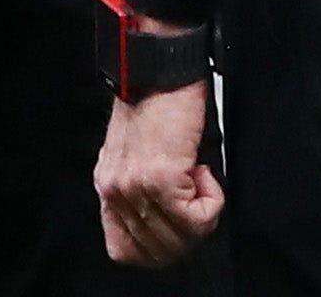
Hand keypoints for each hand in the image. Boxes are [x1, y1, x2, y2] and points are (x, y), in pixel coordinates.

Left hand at [95, 77, 224, 266]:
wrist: (161, 67)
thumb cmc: (159, 102)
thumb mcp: (140, 155)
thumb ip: (145, 192)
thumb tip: (179, 226)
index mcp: (108, 186)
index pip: (124, 251)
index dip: (161, 248)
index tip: (179, 223)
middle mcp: (115, 190)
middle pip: (158, 253)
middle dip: (189, 233)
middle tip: (198, 197)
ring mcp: (135, 187)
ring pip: (181, 240)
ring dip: (202, 214)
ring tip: (199, 175)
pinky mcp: (160, 178)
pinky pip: (197, 219)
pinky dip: (212, 200)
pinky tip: (203, 169)